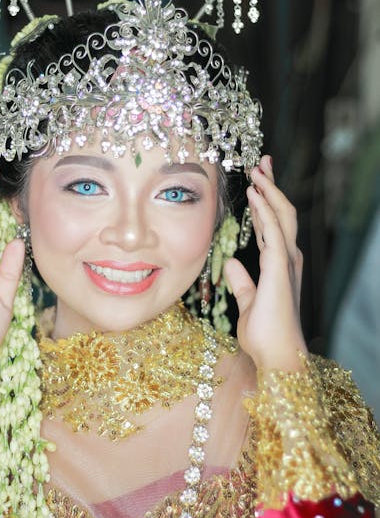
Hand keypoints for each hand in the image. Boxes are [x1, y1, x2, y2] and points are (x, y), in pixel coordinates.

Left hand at [223, 154, 306, 371]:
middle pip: (281, 211)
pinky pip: (273, 231)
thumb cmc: (265, 333)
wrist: (276, 356)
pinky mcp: (279, 268)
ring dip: (269, 189)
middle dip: (272, 185)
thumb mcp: (249, 301)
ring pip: (281, 215)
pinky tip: (255, 192)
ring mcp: (286, 261)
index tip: (256, 182)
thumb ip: (242, 282)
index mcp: (279, 264)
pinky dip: (265, 208)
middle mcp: (287, 258)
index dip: (264, 201)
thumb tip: (232, 265)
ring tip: (257, 167)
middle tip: (263, 161)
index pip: (272, 223)